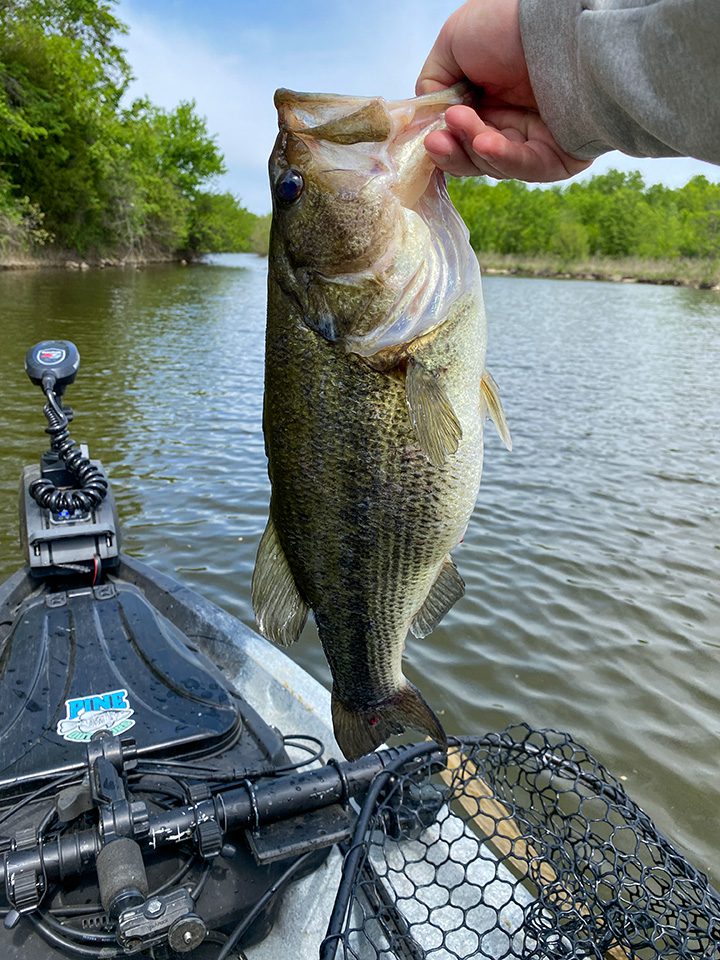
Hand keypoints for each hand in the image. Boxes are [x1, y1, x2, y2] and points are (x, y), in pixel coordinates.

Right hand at [416, 0, 590, 181]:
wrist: (558, 22)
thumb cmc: (507, 24)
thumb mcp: (453, 44)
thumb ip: (432, 85)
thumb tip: (427, 120)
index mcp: (487, 101)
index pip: (459, 140)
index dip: (441, 144)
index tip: (426, 140)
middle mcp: (511, 123)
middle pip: (472, 159)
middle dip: (451, 152)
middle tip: (435, 141)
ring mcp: (534, 142)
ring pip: (493, 165)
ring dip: (470, 148)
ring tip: (459, 122)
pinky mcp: (558, 155)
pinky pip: (525, 166)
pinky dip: (501, 157)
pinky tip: (483, 143)